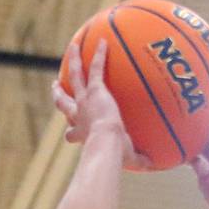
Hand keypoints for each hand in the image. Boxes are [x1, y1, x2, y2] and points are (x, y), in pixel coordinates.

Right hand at [52, 39, 148, 168]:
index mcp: (82, 134)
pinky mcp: (95, 90)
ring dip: (74, 60)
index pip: (72, 134)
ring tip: (74, 47)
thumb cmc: (114, 156)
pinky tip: (103, 41)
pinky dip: (99, 55)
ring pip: (75, 75)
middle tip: (56, 86)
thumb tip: (152, 166)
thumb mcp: (127, 160)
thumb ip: (139, 162)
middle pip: (63, 103)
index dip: (71, 133)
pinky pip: (96, 68)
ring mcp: (85, 100)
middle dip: (58, 94)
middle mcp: (79, 115)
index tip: (70, 134)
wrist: (107, 143)